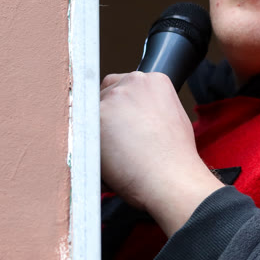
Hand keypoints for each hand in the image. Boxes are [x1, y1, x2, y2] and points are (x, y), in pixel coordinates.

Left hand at [100, 71, 223, 235]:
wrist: (171, 179)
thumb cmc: (175, 158)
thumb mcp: (174, 117)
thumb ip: (152, 106)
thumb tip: (134, 113)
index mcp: (155, 80)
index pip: (125, 84)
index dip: (121, 107)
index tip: (123, 123)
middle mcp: (134, 81)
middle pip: (105, 93)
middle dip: (108, 116)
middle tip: (119, 142)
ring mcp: (114, 97)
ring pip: (91, 111)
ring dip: (97, 131)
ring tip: (117, 155)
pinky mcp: (96, 116)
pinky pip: (83, 130)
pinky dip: (89, 146)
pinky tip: (108, 161)